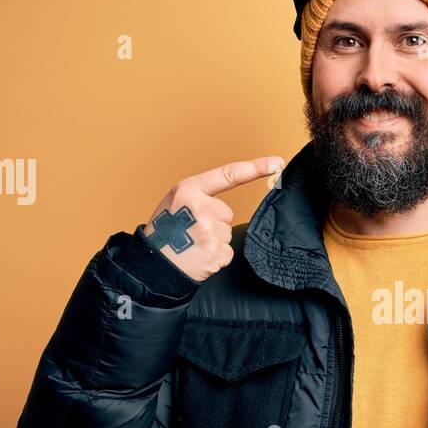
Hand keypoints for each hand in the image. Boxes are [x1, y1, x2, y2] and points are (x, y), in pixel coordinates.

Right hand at [143, 156, 282, 280]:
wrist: (152, 264)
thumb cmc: (164, 232)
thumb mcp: (174, 202)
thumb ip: (199, 197)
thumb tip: (226, 208)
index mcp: (189, 190)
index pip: (228, 175)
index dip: (255, 168)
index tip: (276, 163)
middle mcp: (200, 208)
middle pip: (226, 213)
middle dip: (213, 223)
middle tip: (190, 232)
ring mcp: (209, 231)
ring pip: (226, 233)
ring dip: (214, 241)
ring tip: (192, 245)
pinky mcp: (215, 253)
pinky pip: (227, 252)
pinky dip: (215, 257)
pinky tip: (198, 257)